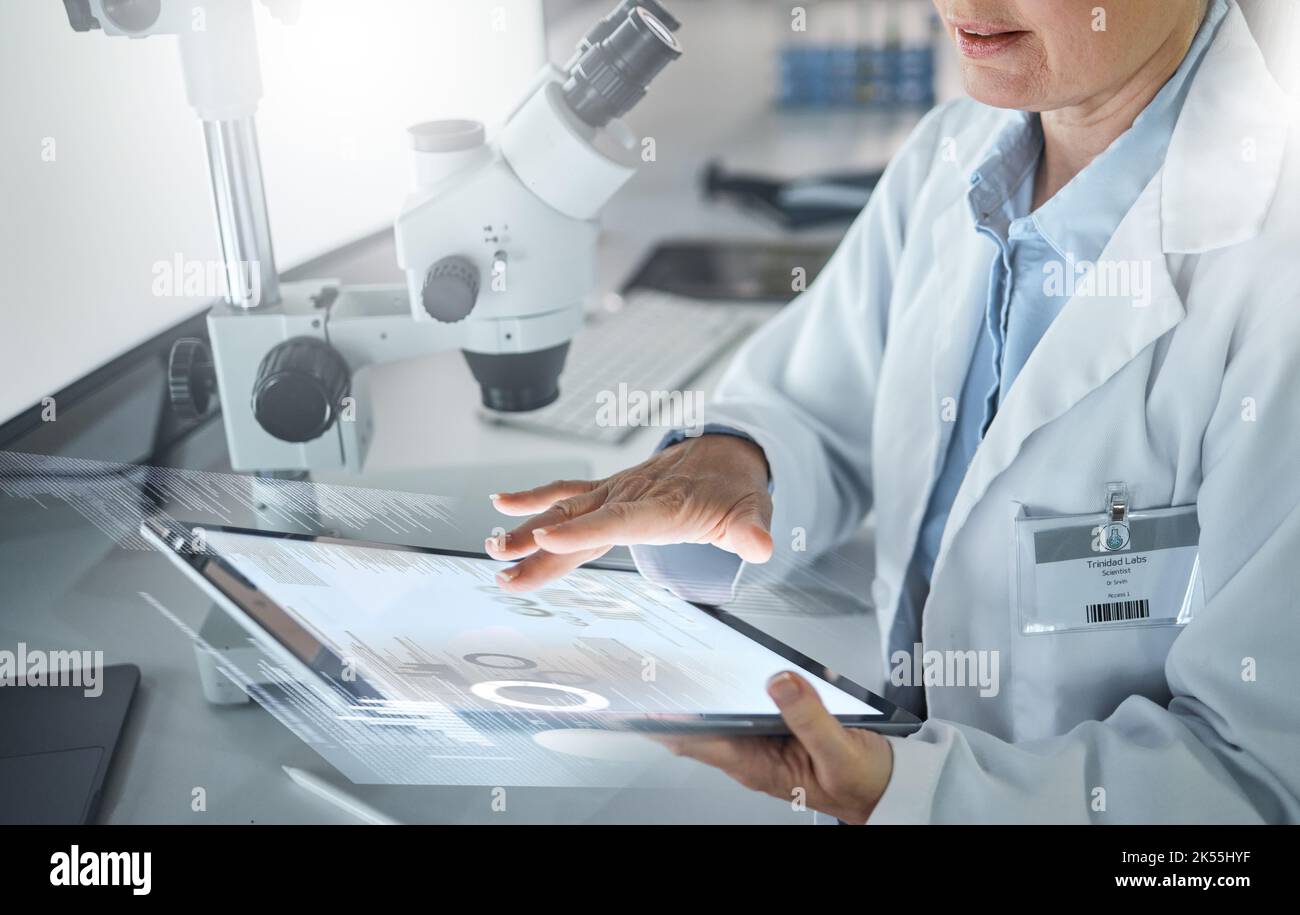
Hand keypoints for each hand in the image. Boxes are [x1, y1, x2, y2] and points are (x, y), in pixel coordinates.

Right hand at [486, 434, 773, 591]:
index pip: (620, 521)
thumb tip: (760, 546)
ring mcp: (615, 493)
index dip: (583, 530)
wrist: (725, 455)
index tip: (547, 540)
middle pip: (580, 519)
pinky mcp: (607, 494)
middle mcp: (631, 496)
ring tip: (494, 548)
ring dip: (528, 529)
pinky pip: (565, 494)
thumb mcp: (752, 511)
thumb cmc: (736, 490)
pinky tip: (501, 504)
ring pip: (564, 510)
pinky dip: (534, 499)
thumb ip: (750, 530)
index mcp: (664, 506)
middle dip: (539, 540)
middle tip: (504, 559)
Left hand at [657, 671, 893, 823]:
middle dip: (669, 704)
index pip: (698, 742)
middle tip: (644, 672)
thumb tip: (780, 681)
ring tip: (665, 665)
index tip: (643, 704)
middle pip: (695, 728)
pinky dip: (721, 689)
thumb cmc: (862, 781)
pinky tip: (710, 670)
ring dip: (690, 696)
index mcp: (758, 766)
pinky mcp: (773, 727)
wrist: (884, 787)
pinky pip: (738, 706)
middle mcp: (751, 755)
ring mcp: (759, 741)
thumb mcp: (841, 751)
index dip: (667, 724)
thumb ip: (810, 718)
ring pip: (713, 716)